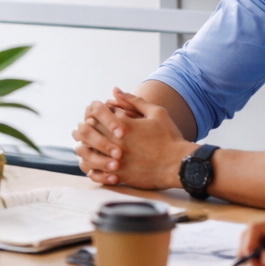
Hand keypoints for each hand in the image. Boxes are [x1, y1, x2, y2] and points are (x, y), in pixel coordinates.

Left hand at [70, 89, 191, 188]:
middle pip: (86, 133)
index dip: (92, 116)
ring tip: (87, 149)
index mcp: (122, 124)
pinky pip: (95, 173)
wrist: (180, 165)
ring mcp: (116, 160)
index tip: (95, 119)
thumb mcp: (156, 112)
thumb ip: (133, 100)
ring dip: (84, 150)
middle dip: (84, 132)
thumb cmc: (170, 138)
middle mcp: (115, 142)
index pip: (94, 115)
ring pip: (86, 154)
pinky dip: (91, 170)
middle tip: (85, 133)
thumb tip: (115, 90)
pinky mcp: (119, 176)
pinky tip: (94, 166)